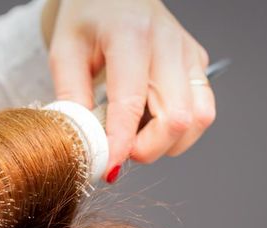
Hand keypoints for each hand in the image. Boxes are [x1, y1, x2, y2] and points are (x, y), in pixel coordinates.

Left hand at [42, 0, 213, 181]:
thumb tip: (82, 142)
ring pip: (199, 119)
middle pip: (178, 118)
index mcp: (130, 36)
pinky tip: (151, 122)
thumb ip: (71, 97)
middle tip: (120, 150)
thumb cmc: (87, 20)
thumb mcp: (64, 52)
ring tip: (135, 134)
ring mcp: (190, 54)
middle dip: (148, 148)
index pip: (131, 103)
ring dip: (168, 142)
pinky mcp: (199, 63)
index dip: (121, 143)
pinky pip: (202, 110)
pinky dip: (179, 130)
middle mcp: (168, 43)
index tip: (108, 166)